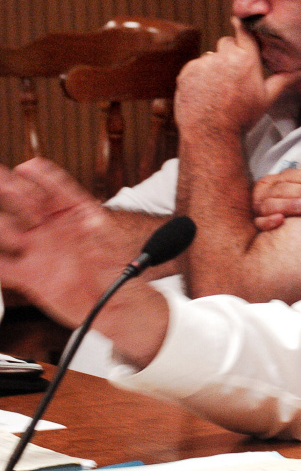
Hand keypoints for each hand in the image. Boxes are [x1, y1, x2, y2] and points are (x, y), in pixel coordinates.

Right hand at [0, 159, 122, 325]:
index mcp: (76, 217)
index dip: (43, 176)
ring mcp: (40, 251)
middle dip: (10, 188)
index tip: (29, 165)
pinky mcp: (30, 276)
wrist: (113, 305)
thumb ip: (99, 235)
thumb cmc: (119, 273)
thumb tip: (90, 222)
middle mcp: (54, 230)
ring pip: (6, 230)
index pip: (58, 189)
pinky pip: (2, 266)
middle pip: (26, 202)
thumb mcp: (113, 249)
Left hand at [174, 18, 300, 134]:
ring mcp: (203, 63)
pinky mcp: (187, 71)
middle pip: (226, 43)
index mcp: (247, 60)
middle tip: (233, 75)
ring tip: (217, 89)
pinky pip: (195, 67)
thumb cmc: (242, 117)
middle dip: (229, 53)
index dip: (241, 25)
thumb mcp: (266, 99)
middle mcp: (224, 57)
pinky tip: (205, 93)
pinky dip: (199, 76)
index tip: (237, 21)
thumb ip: (283, 81)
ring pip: (210, 57)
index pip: (244, 33)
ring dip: (213, 66)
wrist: (211, 133)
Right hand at [252, 169, 300, 230]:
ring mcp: (257, 208)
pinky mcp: (254, 225)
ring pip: (270, 205)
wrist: (261, 227)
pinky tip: (280, 220)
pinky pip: (259, 223)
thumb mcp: (292, 191)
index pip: (288, 175)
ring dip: (289, 204)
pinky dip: (268, 221)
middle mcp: (263, 192)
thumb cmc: (286, 204)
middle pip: (281, 189)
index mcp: (272, 181)